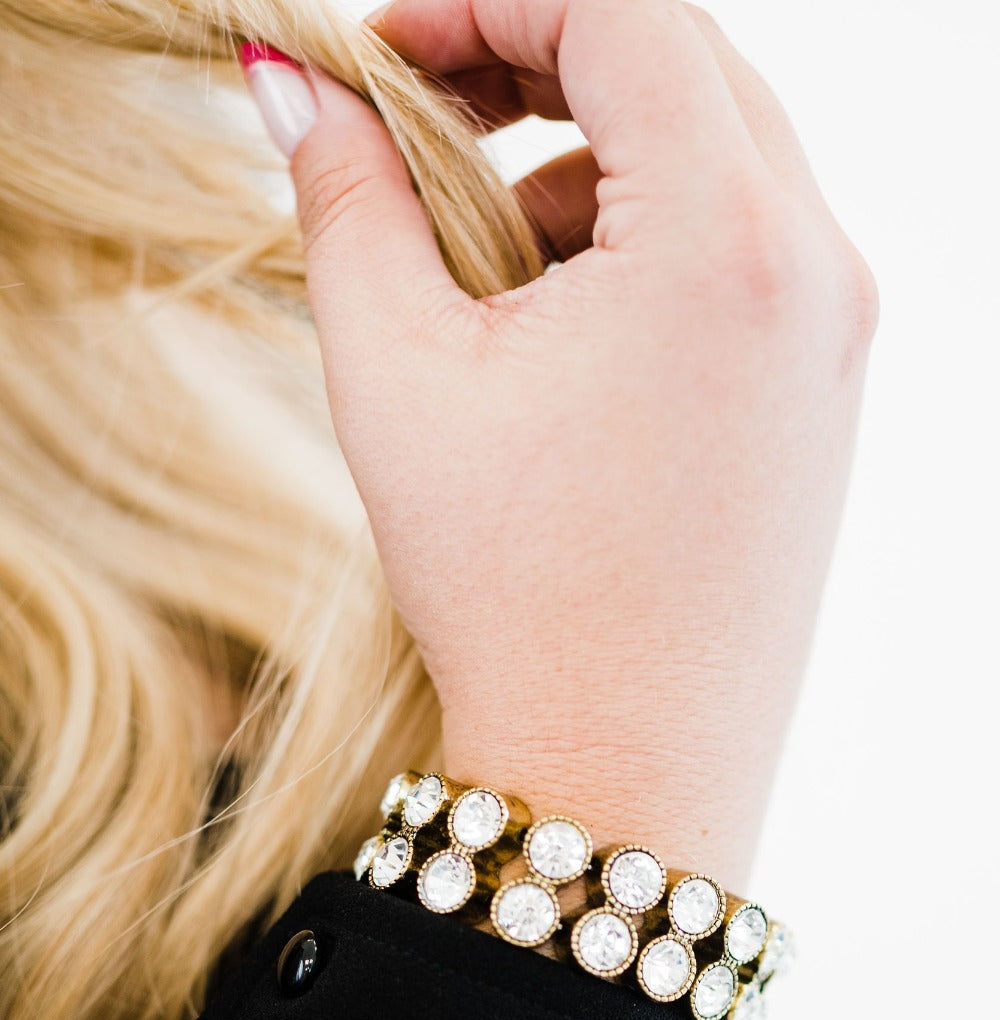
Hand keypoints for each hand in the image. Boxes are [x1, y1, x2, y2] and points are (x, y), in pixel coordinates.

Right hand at [241, 0, 876, 889]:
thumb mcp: (397, 377)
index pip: (624, 7)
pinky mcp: (823, 394)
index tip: (387, 51)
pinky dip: (646, 243)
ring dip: (590, 163)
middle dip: (538, 61)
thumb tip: (298, 91)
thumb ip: (345, 200)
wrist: (624, 769)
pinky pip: (742, 251)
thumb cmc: (517, 594)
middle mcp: (815, 268)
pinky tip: (559, 333)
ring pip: (717, 158)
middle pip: (682, 65)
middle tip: (420, 118)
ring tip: (484, 262)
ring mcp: (835, 336)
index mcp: (725, 240)